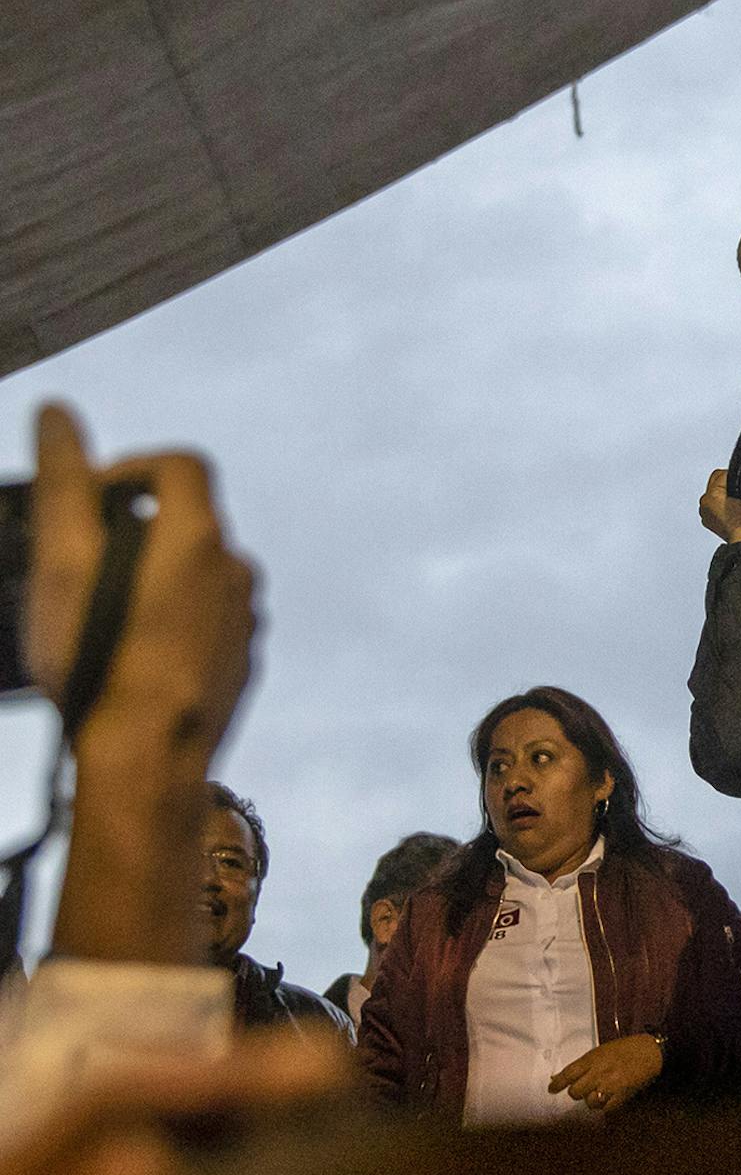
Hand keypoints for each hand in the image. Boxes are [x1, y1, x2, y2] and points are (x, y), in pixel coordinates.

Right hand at [32, 406, 258, 964]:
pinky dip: (174, 616)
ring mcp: (247, 618)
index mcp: (202, 538)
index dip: (129, 467)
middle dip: (134, 525)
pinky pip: (209, 618)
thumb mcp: (64, 563)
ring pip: (200, 571)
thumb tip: (59, 414)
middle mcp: (238, 571)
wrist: (147, 760)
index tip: (87, 499)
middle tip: (82, 561)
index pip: (180, 465)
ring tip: (103, 611)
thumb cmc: (100, 663)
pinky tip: (133, 649)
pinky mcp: (244, 659)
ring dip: (154, 573)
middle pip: (190, 519)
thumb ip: (63, 485)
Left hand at [549, 1034, 663, 1111]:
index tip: (551, 1090)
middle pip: (575, 1092)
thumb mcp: (602, 1051)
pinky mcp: (621, 1096)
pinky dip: (605, 1105)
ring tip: (600, 1093)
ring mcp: (610, 1085)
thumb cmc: (626, 1049)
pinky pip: (605, 1108)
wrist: (651, 1052)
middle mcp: (598, 1072)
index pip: (568, 1074)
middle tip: (583, 1090)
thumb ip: (583, 1064)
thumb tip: (562, 1076)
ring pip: (589, 1102)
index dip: (557, 1084)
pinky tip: (610, 1098)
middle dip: (577, 1092)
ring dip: (592, 1100)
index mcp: (592, 1059)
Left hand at [701, 455, 740, 543]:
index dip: (739, 474)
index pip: (723, 474)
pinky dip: (724, 502)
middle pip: (718, 481)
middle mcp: (706, 504)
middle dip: (732, 481)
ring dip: (728, 492)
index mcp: (713, 497)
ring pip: (715, 492)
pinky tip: (737, 506)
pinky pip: (714, 504)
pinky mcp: (708, 521)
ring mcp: (706, 514)